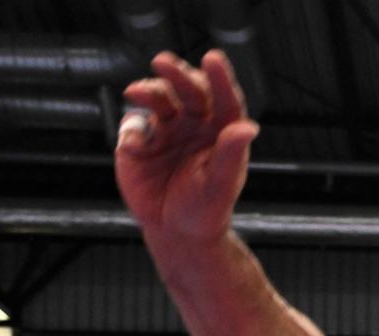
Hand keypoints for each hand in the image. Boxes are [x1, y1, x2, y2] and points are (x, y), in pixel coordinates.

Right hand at [116, 51, 257, 247]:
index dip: (220, 78)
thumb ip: (230, 155)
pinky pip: (133, 124)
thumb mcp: (220, 185)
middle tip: (163, 62)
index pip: (224, 99)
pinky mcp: (139, 140)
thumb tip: (247, 128)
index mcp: (222, 132)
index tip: (212, 59)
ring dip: (149, 90)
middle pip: (189, 91)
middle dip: (177, 74)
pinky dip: (131, 128)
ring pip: (159, 99)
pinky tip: (133, 144)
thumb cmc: (206, 211)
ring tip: (137, 93)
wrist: (176, 232)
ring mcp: (166, 129)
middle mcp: (195, 125)